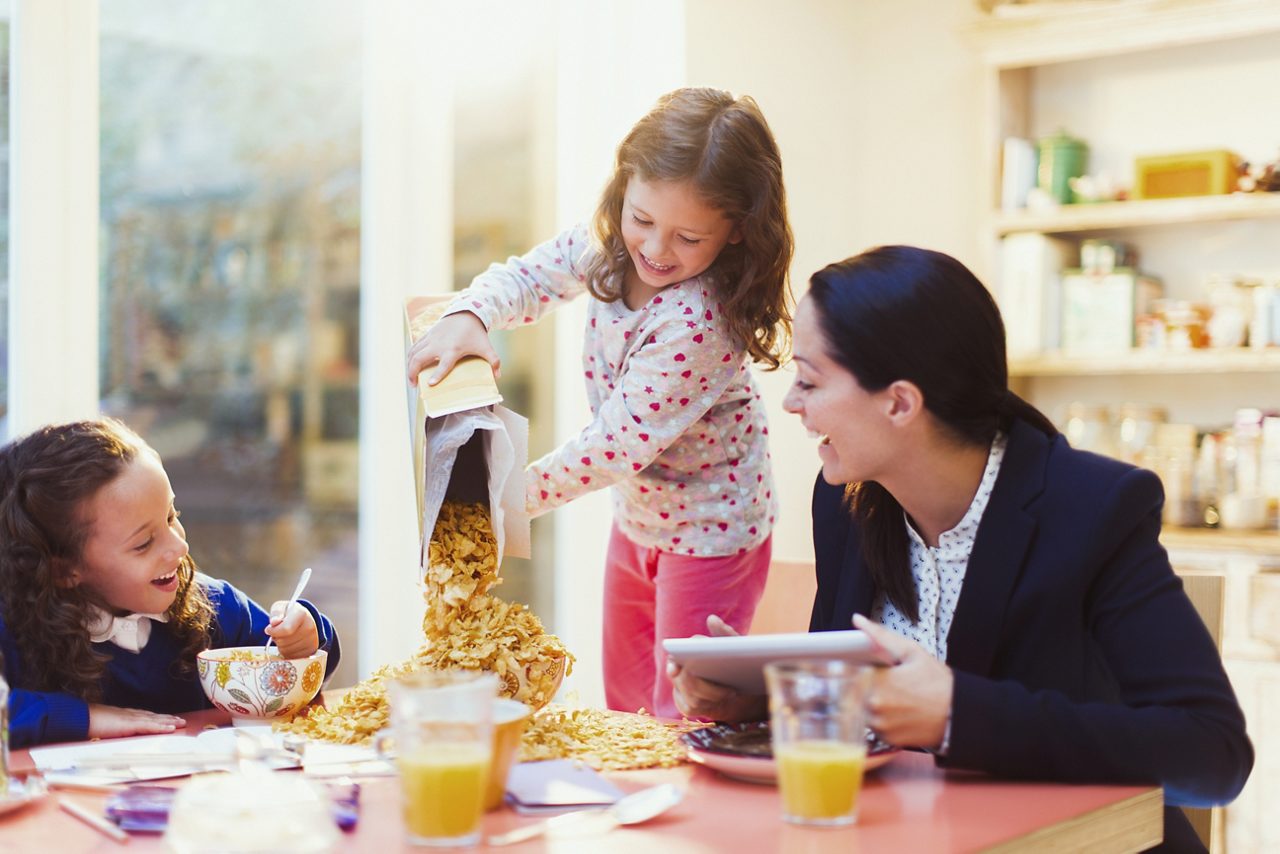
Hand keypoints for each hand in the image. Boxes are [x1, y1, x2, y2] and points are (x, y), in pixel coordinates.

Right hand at [88, 704, 185, 738]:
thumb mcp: (103, 727)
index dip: (157, 718)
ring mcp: (131, 718)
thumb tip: (113, 736)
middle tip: (181, 721)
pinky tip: (171, 728)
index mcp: (124, 715)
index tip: (167, 719)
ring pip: (155, 720)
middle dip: (168, 719)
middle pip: (153, 716)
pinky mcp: (130, 724)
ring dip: (169, 722)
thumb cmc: (87, 723)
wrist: (80, 718)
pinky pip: (149, 726)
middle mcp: (130, 714)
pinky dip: (161, 727)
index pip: (145, 716)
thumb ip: (111, 730)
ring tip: (181, 723)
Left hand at [264, 601, 320, 658]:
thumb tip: (274, 622)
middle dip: (277, 638)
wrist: (304, 619)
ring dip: (281, 646)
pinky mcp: (312, 650)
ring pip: (287, 651)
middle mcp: (310, 627)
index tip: (269, 629)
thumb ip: (276, 613)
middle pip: (284, 642)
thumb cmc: (289, 613)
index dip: (274, 632)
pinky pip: (292, 657)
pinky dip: (287, 652)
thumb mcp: (280, 608)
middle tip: (279, 632)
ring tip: (285, 637)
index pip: (286, 629)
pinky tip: (289, 644)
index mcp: (302, 614)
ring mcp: (312, 640)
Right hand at [406, 311, 500, 386]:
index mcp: (453, 349)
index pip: (443, 365)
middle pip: (419, 359)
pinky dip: (410, 356)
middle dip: (413, 373)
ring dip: (409, 366)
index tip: (430, 385)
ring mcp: (431, 339)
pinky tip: (411, 364)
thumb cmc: (475, 333)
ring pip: (413, 353)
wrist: (466, 313)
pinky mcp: (427, 335)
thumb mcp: (486, 346)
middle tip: (414, 386)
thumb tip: (497, 376)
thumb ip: (493, 361)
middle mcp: (438, 344)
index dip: (437, 375)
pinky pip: (414, 346)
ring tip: (411, 379)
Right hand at [668, 615, 767, 721]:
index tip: (677, 668)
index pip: (674, 657)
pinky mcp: (685, 705)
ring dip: (712, 694)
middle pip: (683, 680)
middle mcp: (677, 669)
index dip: (674, 663)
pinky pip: (692, 707)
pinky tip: (724, 698)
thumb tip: (712, 619)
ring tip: (731, 691)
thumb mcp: (735, 647)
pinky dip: (710, 704)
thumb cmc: (735, 662)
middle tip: (727, 686)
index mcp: (685, 652)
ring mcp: (680, 688)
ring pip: (690, 695)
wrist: (741, 688)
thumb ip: (725, 634)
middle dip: (704, 685)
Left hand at [853, 614, 952, 749]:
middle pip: (851, 691)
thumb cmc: (939, 684)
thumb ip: (881, 636)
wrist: (959, 715)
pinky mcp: (886, 739)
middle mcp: (875, 705)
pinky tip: (895, 710)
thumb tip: (858, 620)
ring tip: (892, 696)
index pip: (848, 671)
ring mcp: (880, 725)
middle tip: (884, 683)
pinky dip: (878, 718)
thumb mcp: (911, 652)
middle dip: (861, 685)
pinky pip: (871, 726)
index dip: (855, 667)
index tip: (866, 667)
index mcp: (878, 681)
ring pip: (859, 709)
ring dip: (868, 702)